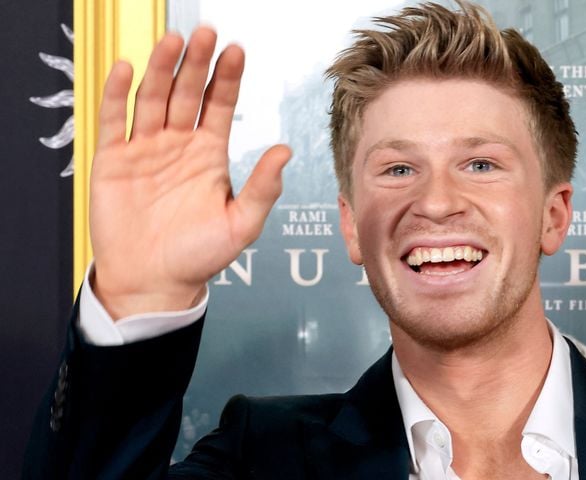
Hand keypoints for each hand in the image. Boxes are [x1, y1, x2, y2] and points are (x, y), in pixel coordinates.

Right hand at [90, 27, 290, 318]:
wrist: (154, 283)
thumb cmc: (199, 256)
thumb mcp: (241, 224)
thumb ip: (262, 188)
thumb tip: (287, 150)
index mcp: (209, 154)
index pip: (219, 105)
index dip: (227, 78)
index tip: (236, 50)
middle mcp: (178, 144)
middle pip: (187, 93)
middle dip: (196, 64)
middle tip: (205, 34)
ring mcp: (145, 148)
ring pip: (152, 98)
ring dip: (161, 70)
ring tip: (172, 41)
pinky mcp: (113, 159)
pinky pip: (113, 120)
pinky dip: (116, 94)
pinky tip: (124, 68)